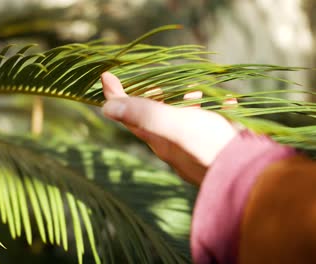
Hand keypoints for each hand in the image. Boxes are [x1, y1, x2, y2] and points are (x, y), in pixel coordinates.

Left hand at [101, 72, 237, 185]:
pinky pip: (213, 125)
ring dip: (187, 101)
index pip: (128, 115)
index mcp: (158, 139)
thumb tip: (107, 107)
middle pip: (155, 116)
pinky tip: (229, 101)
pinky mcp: (217, 148)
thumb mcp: (172, 124)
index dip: (115, 95)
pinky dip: (217, 110)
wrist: (247, 174)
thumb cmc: (207, 145)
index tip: (106, 75)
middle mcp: (172, 145)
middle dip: (154, 96)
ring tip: (197, 90)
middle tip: (155, 82)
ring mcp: (195, 147)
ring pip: (184, 119)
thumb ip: (143, 114)